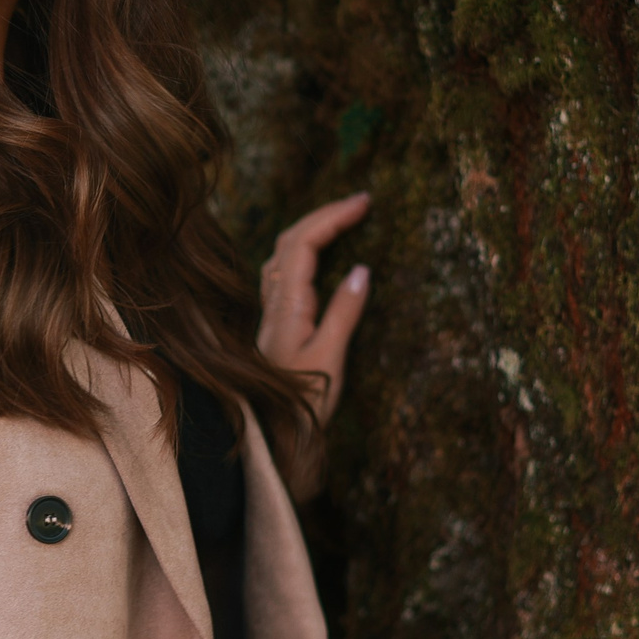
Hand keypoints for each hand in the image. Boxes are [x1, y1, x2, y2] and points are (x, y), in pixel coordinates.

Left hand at [256, 193, 371, 425]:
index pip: (303, 242)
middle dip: (324, 215)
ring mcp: (274, 312)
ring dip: (312, 229)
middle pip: (291, 240)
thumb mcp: (331, 358)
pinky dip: (305, 252)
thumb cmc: (304, 403)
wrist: (274, 435)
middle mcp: (275, 303)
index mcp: (287, 306)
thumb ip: (344, 313)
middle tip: (361, 203)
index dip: (331, 216)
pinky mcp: (279, 324)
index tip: (364, 202)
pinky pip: (287, 273)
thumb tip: (361, 269)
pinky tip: (319, 257)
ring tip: (345, 219)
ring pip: (285, 255)